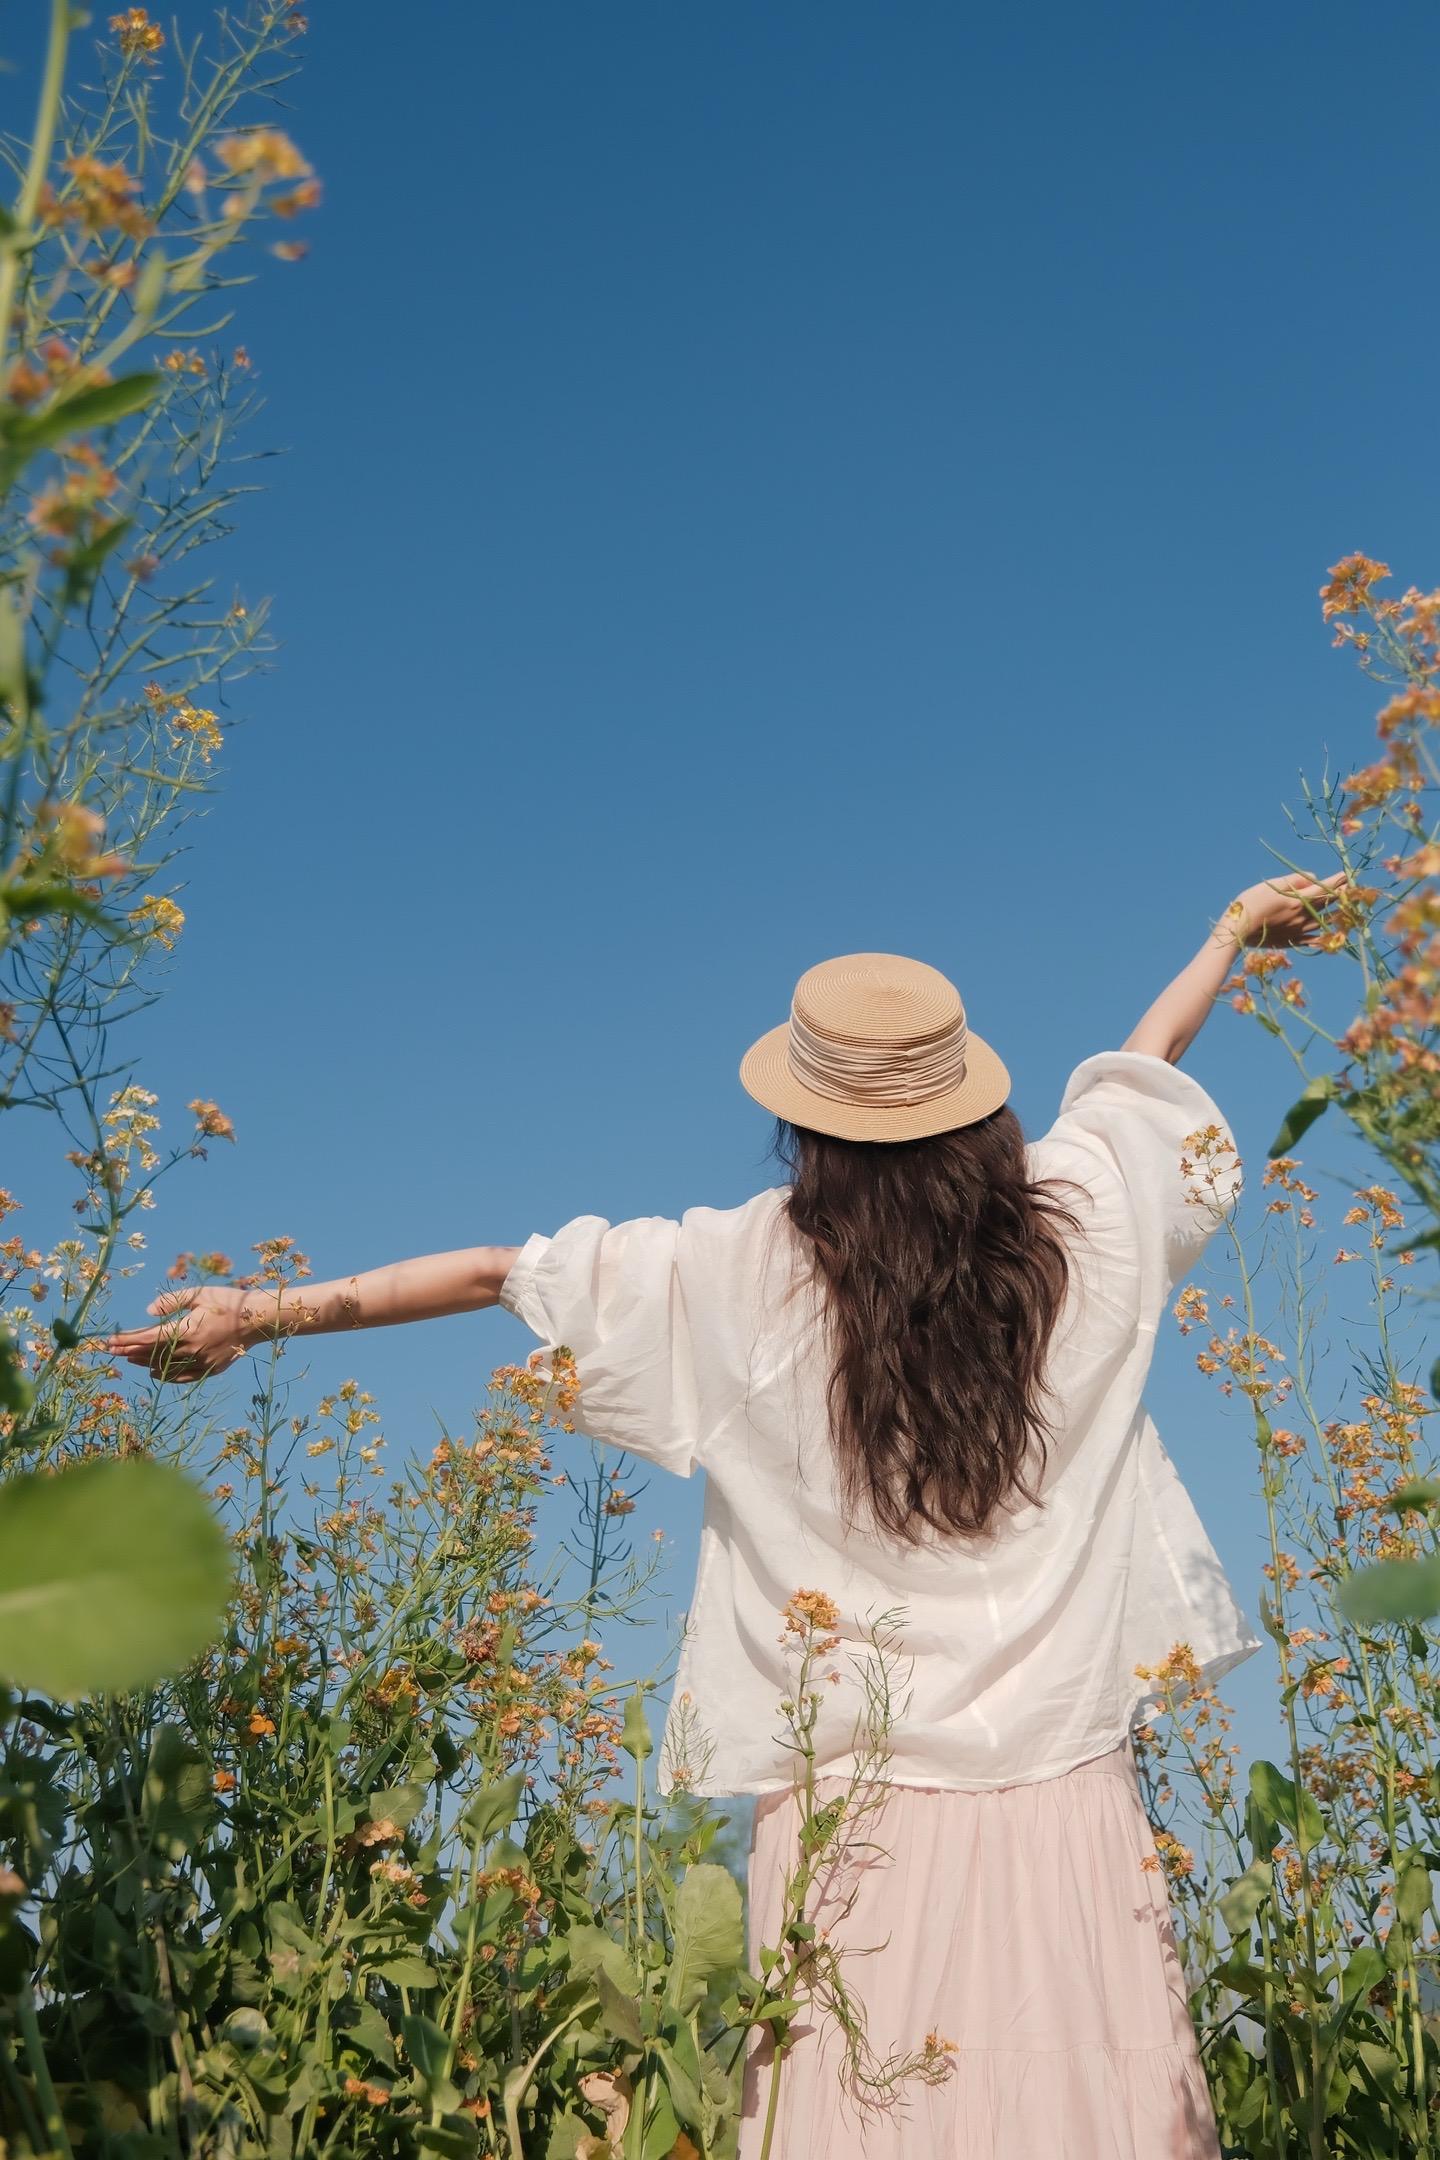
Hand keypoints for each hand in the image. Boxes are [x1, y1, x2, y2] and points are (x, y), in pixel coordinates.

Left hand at [107, 1284, 255, 1382]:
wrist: (259, 1320)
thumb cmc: (230, 1301)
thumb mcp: (200, 1294)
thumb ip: (172, 1301)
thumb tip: (148, 1312)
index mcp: (188, 1330)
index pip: (149, 1338)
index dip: (127, 1340)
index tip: (110, 1342)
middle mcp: (192, 1350)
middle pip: (153, 1354)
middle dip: (130, 1351)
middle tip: (111, 1351)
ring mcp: (202, 1362)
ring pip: (166, 1367)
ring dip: (144, 1362)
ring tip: (128, 1358)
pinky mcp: (211, 1369)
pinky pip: (182, 1376)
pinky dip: (165, 1375)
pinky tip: (153, 1372)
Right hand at [1218, 870, 1348, 951]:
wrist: (1238, 929)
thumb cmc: (1251, 902)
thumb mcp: (1272, 885)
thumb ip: (1294, 879)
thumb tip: (1314, 877)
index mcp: (1298, 900)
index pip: (1323, 889)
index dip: (1336, 881)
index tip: (1345, 875)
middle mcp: (1302, 916)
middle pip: (1325, 904)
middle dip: (1338, 895)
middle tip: (1349, 890)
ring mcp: (1298, 930)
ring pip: (1323, 922)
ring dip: (1335, 915)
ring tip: (1343, 911)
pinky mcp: (1291, 941)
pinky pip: (1312, 939)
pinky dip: (1322, 937)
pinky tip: (1327, 937)